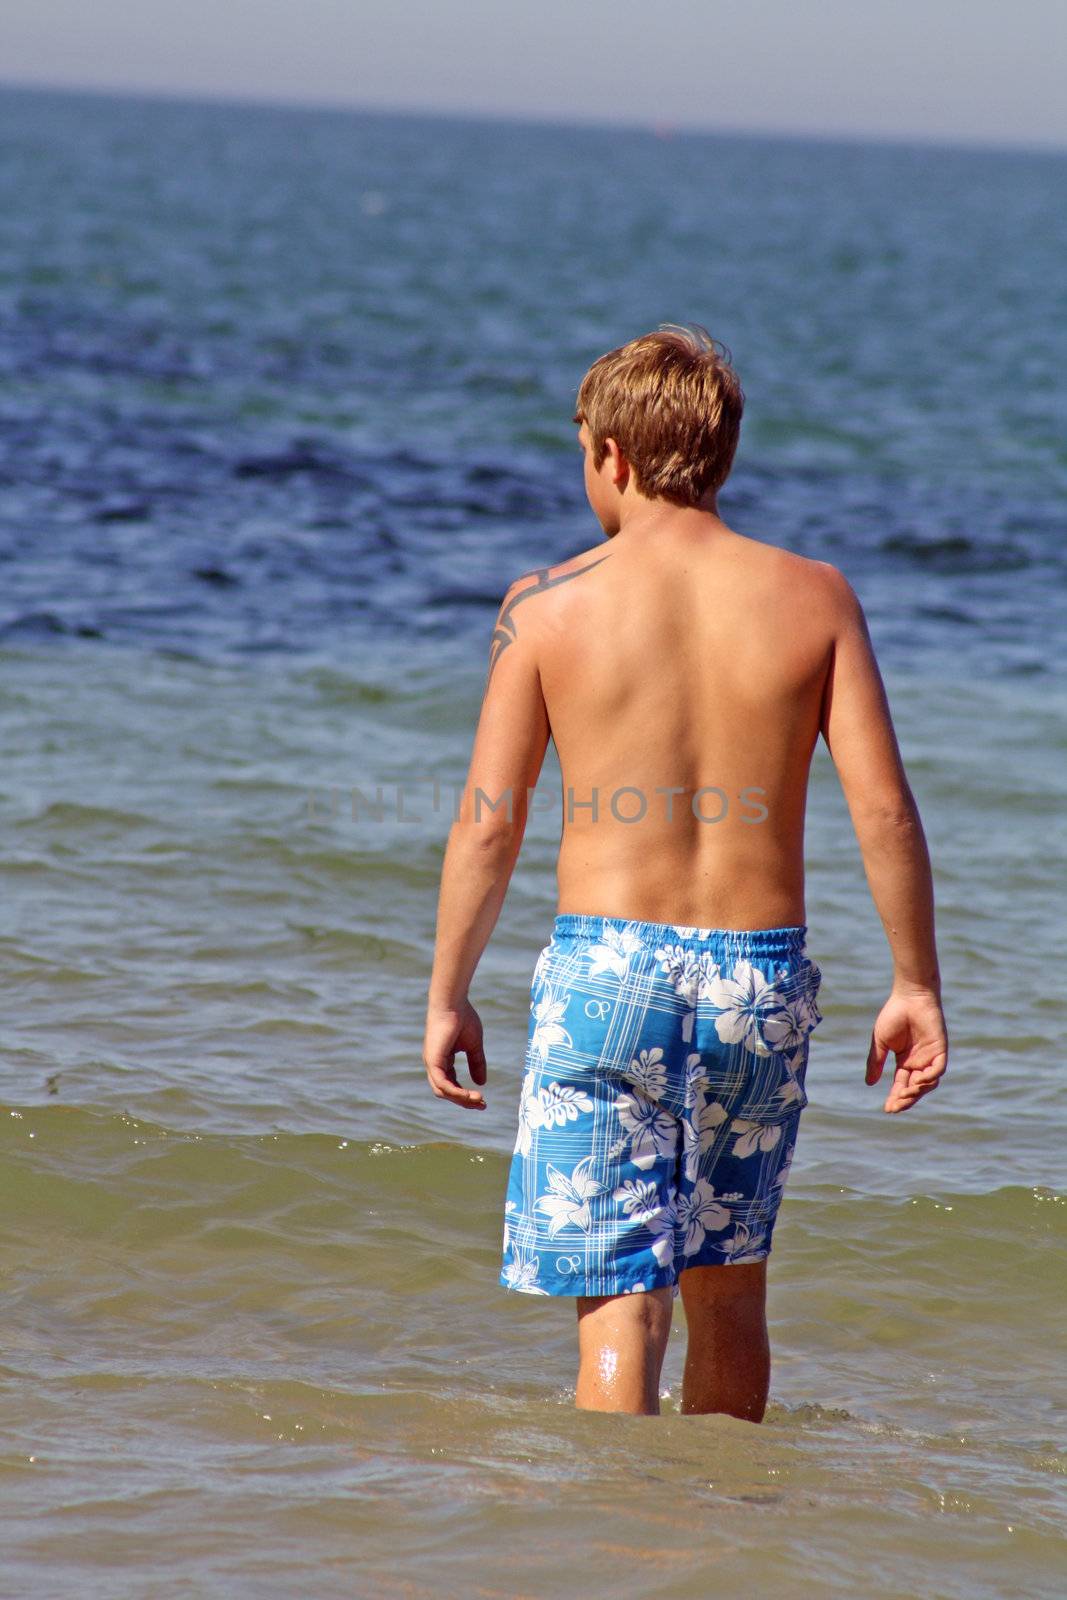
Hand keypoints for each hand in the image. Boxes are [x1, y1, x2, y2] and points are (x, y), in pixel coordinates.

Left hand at [423, 999, 487, 1109]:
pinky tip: (470, 1095)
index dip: (466, 1094)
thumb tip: (481, 1083)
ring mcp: (432, 1063)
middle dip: (464, 1101)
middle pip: (446, 1091)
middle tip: (482, 1105)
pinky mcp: (433, 1061)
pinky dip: (456, 1092)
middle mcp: (434, 1064)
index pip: (451, 1084)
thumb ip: (477, 1063)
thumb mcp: (474, 1046)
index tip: (483, 1100)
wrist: (453, 1003)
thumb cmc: (463, 1018)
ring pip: (443, 1091)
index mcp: (442, 1060)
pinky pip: (442, 1084)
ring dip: (462, 1099)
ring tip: (479, 1100)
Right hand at [866, 986, 947, 1112]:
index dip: (895, 1097)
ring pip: (928, 1083)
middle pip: (914, 1088)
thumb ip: (875, 1062)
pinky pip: (938, 1070)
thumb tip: (869, 1083)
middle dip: (905, 1100)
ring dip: (917, 1092)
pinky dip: (929, 1078)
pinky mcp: (940, 1050)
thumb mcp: (880, 1042)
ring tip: (904, 1094)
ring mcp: (930, 1057)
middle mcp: (919, 1062)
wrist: (910, 996)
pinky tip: (918, 1080)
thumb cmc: (894, 1015)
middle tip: (894, 1107)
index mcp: (905, 1061)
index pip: (900, 1085)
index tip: (887, 1109)